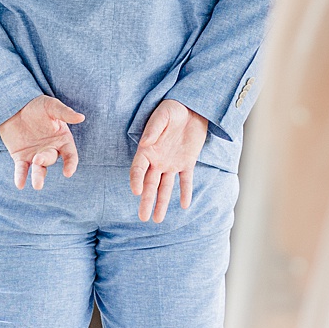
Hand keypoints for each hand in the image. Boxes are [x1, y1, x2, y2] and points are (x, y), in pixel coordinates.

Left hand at [0, 94, 83, 189]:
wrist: (14, 106)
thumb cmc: (35, 105)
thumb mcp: (50, 106)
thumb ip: (65, 113)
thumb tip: (81, 117)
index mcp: (61, 140)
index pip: (70, 155)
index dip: (71, 164)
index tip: (68, 172)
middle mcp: (50, 150)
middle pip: (51, 160)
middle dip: (45, 161)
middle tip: (38, 160)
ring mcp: (36, 156)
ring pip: (39, 170)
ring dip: (38, 177)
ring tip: (37, 185)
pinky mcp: (21, 158)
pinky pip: (22, 170)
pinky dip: (21, 177)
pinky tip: (20, 185)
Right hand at [130, 99, 207, 223]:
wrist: (193, 108)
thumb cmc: (173, 109)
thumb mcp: (163, 115)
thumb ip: (154, 129)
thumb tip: (146, 142)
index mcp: (147, 150)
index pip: (137, 170)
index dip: (135, 180)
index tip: (135, 191)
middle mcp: (157, 160)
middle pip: (149, 185)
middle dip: (146, 201)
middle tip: (142, 218)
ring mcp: (172, 163)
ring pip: (165, 187)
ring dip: (162, 203)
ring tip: (157, 219)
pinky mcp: (187, 163)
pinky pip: (186, 180)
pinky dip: (185, 192)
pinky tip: (184, 205)